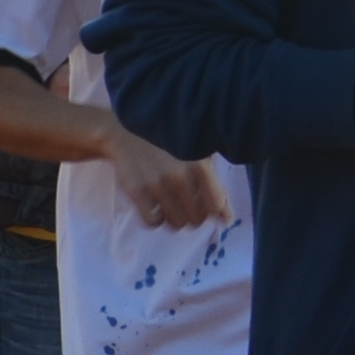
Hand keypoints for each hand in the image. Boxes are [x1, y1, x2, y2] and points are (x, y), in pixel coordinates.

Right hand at [106, 128, 223, 232]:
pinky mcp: (135, 190)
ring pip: (176, 223)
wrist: (128, 130)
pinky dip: (156, 218)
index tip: (204, 203)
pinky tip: (155, 205)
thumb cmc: (171, 145)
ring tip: (171, 203)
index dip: (211, 209)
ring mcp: (156, 183)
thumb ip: (216, 188)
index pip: (215, 206)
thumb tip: (227, 221)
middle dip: (193, 214)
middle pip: (196, 218)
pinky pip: (153, 222)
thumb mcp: (199, 157)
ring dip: (175, 218)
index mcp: (200, 165)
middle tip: (186, 202)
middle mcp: (179, 176)